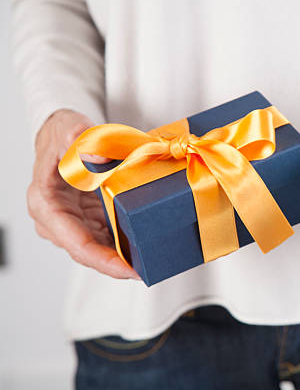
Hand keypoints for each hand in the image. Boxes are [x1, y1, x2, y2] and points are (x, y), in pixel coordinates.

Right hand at [28, 109, 139, 278]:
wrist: (66, 134)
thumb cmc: (64, 133)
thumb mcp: (70, 129)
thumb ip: (80, 142)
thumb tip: (98, 158)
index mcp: (46, 204)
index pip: (76, 243)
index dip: (103, 261)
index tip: (129, 270)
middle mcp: (56, 220)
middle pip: (89, 252)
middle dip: (118, 265)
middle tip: (149, 271)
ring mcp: (72, 222)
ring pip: (99, 249)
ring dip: (124, 257)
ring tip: (153, 263)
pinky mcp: (87, 220)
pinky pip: (107, 237)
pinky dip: (125, 243)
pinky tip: (147, 248)